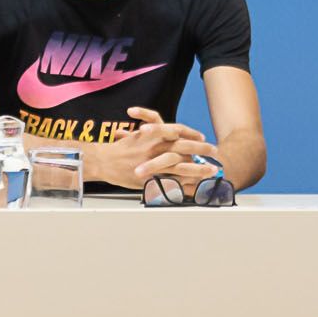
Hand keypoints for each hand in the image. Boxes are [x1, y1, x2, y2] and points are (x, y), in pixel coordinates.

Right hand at [87, 107, 212, 189]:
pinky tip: (194, 186)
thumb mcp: (138, 136)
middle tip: (214, 151)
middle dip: (201, 149)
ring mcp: (155, 163)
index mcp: (154, 135)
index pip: (179, 131)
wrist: (104, 161)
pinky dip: (184, 183)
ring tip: (211, 171)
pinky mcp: (151, 178)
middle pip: (185, 146)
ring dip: (198, 168)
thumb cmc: (119, 149)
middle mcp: (157, 147)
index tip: (202, 137)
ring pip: (182, 165)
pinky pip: (171, 181)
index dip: (193, 134)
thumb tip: (166, 134)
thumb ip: (154, 135)